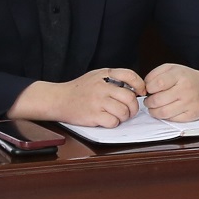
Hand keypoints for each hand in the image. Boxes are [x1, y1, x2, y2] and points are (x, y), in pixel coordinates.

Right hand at [11, 69, 143, 128]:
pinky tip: (106, 120)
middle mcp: (102, 87)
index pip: (129, 75)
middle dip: (133, 107)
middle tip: (129, 111)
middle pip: (130, 98)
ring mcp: (97, 101)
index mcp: (105, 75)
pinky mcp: (93, 115)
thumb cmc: (79, 90)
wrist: (58, 99)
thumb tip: (135, 88)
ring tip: (117, 116)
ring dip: (124, 117)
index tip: (140, 92)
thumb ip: (113, 79)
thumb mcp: (96, 76)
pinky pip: (113, 122)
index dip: (140, 85)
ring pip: (123, 112)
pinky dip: (113, 123)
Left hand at [143, 62, 198, 120]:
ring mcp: (190, 103)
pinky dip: (165, 116)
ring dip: (154, 111)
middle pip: (157, 100)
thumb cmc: (189, 78)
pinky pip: (171, 119)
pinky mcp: (192, 115)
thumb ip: (156, 74)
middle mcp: (186, 89)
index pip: (157, 84)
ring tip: (154, 106)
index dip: (148, 88)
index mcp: (180, 75)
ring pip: (163, 112)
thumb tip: (143, 87)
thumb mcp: (173, 68)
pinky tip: (166, 110)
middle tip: (150, 100)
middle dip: (149, 102)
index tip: (149, 89)